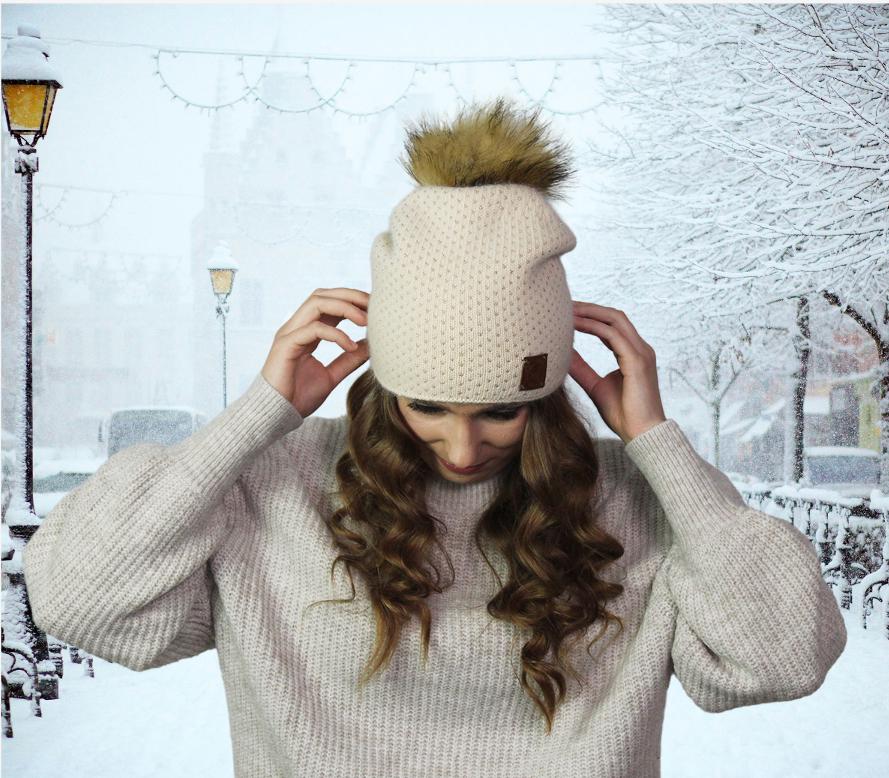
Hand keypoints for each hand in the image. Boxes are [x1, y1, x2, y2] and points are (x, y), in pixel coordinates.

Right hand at [261, 287, 368, 417]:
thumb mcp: (331, 376)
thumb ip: (349, 360)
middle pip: (322, 295)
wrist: (275, 417)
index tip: (375, 309)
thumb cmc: (298, 398)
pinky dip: (336, 334)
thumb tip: (371, 346)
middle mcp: (296, 328)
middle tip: (374, 305)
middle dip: (350, 295)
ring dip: (345, 307)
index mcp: (305, 332)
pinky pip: (313, 329)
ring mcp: (289, 334)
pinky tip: (351, 346)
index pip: (328, 303)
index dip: (352, 301)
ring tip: (366, 321)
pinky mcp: (286, 345)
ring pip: (316, 303)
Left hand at [568, 302, 665, 443]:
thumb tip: (562, 354)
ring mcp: (641, 353)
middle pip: (614, 316)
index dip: (591, 316)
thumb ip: (581, 368)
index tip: (568, 312)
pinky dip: (593, 327)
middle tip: (565, 304)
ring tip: (567, 310)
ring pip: (615, 320)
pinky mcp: (638, 361)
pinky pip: (613, 336)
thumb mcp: (595, 386)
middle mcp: (640, 349)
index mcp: (633, 353)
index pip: (612, 325)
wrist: (641, 434)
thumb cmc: (623, 414)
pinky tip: (575, 326)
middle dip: (589, 308)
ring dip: (590, 313)